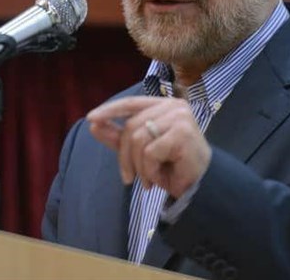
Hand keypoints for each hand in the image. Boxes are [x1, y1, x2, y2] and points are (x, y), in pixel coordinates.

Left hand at [87, 96, 210, 198]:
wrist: (198, 186)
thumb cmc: (172, 167)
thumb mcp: (140, 151)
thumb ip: (118, 136)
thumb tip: (93, 123)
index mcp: (163, 106)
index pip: (131, 103)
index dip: (110, 110)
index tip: (91, 118)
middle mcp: (173, 107)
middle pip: (131, 126)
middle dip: (124, 156)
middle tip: (129, 178)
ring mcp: (179, 118)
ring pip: (138, 139)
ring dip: (139, 166)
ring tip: (149, 179)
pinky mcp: (182, 133)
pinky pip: (150, 152)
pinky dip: (150, 170)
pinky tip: (160, 177)